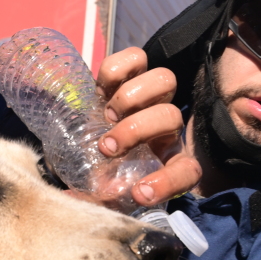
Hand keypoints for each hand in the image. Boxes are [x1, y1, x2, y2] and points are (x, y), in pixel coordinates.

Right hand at [96, 48, 202, 205]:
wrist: (90, 143)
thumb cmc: (100, 171)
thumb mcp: (99, 192)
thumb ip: (94, 201)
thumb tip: (73, 198)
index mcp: (166, 162)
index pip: (187, 171)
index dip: (168, 183)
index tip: (138, 193)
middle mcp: (165, 129)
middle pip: (171, 116)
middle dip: (136, 130)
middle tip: (107, 147)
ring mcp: (150, 98)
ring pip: (164, 80)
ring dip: (130, 98)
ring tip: (105, 115)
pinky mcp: (129, 76)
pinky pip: (135, 58)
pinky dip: (116, 72)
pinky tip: (100, 90)